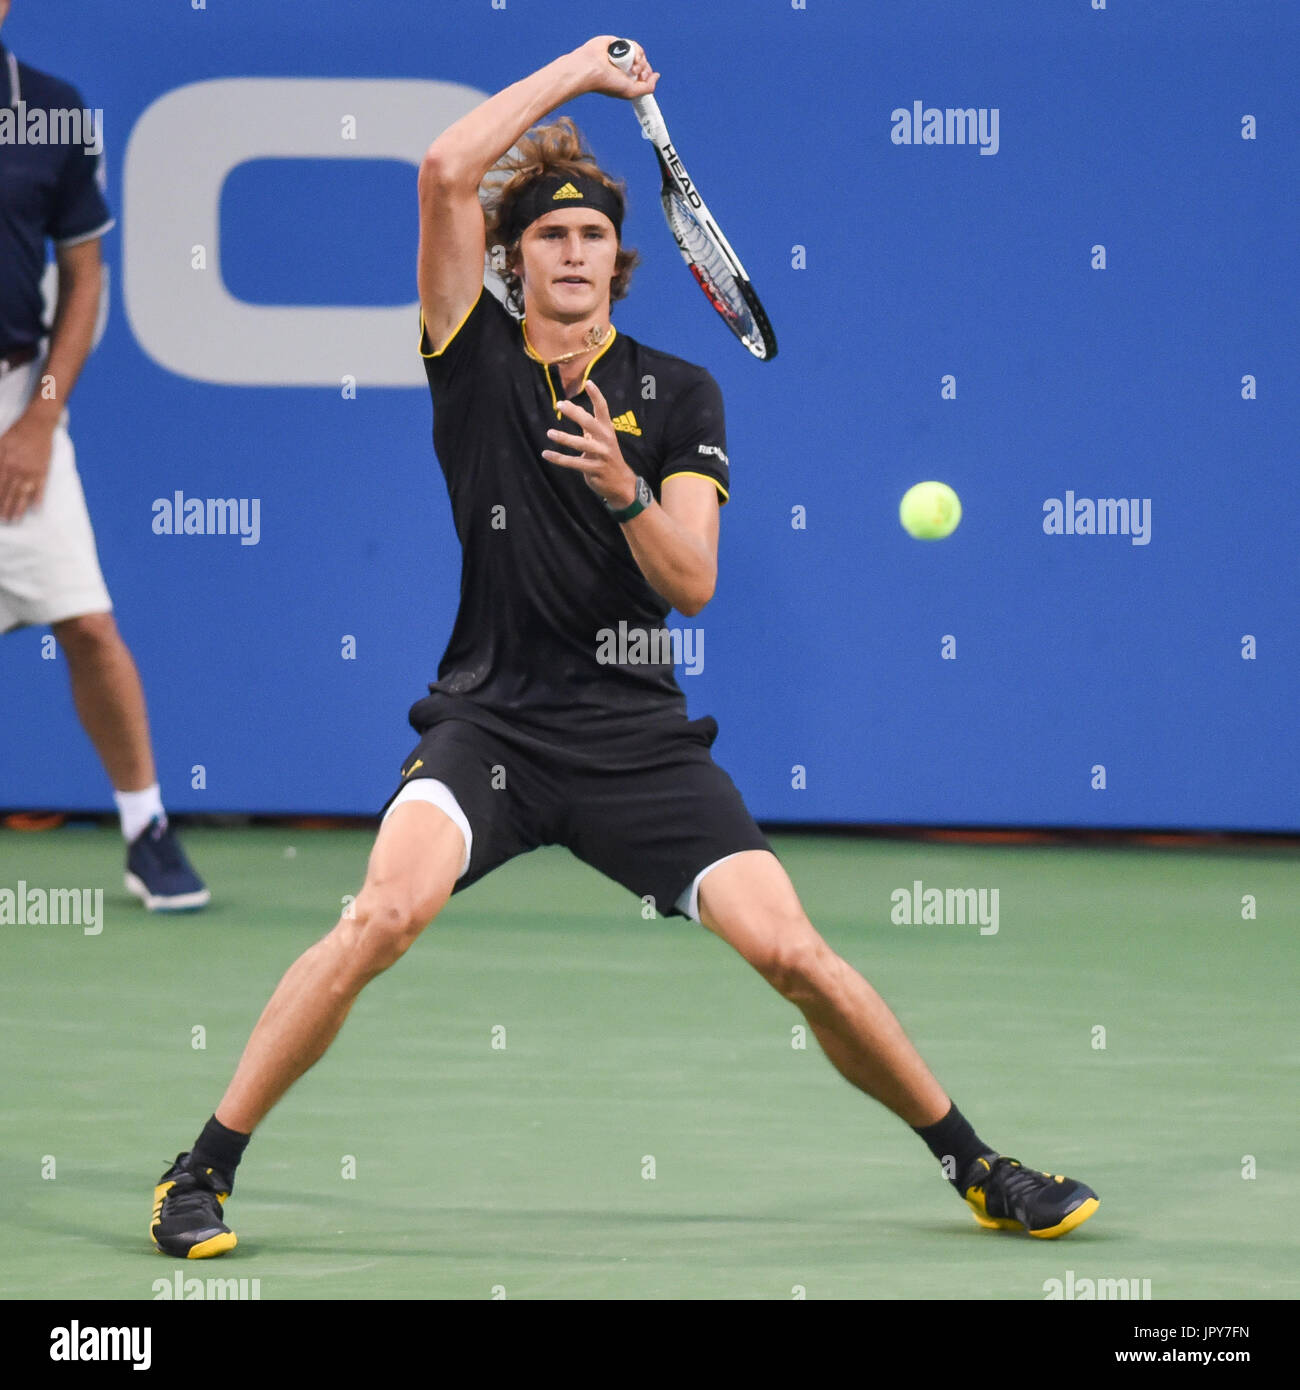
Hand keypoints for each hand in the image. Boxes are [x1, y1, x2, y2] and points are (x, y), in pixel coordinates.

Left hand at [0, 410, 55, 521]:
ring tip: (15, 519)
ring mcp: (31, 470)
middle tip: (3, 519)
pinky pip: (40, 488)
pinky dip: (38, 499)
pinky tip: (35, 510)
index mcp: (4, 461)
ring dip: (18, 508)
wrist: (38, 424)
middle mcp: (17, 468)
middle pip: (8, 492)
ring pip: (23, 493)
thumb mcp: (0, 443)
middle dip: (4, 507)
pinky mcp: (43, 470)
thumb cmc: (17, 432)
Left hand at [541, 379, 638, 507]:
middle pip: (590, 423)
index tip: (588, 382)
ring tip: (550, 432)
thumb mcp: (601, 439)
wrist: (621, 483)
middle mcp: (606, 440)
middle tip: (560, 404)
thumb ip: (588, 424)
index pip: (603, 409)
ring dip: (564, 438)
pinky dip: (558, 459)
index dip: (596, 395)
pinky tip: (546, 454)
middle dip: (575, 413)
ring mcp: (601, 455)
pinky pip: (573, 463)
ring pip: (581, 444)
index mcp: (608, 430)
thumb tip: (573, 407)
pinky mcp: (594, 469)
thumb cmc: (608, 457)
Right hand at [571, 36, 658, 100]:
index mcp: (626, 77)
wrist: (592, 70)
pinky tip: (628, 56)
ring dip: (640, 59)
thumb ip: (648, 87)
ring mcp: (620, 54)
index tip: (643, 78)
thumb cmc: (607, 83)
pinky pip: (632, 44)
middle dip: (644, 67)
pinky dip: (633, 49)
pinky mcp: (616, 43)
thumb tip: (657, 76)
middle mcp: (624, 66)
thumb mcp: (631, 91)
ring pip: (639, 52)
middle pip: (644, 61)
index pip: (644, 72)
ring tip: (632, 67)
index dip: (648, 74)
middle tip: (635, 73)